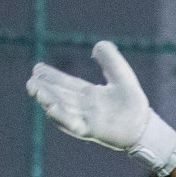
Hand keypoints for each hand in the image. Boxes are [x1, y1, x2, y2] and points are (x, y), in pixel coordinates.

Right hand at [28, 41, 150, 149]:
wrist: (145, 126)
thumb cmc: (133, 102)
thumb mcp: (121, 74)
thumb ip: (110, 59)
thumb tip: (97, 46)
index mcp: (88, 94)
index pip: (65, 83)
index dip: (51, 77)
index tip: (37, 69)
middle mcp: (84, 106)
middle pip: (59, 96)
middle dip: (44, 89)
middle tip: (31, 82)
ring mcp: (86, 119)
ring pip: (62, 109)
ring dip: (49, 101)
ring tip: (37, 92)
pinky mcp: (92, 131)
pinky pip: (74, 124)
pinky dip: (62, 117)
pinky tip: (51, 109)